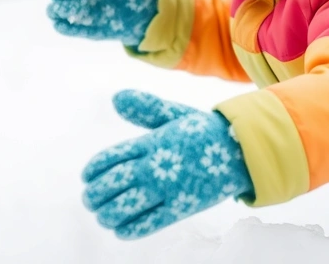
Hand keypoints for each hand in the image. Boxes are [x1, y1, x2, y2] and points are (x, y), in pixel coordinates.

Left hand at [81, 90, 252, 239]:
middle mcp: (155, 165)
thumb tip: (116, 98)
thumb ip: (145, 109)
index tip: (86, 177)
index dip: (94, 170)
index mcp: (151, 142)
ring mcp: (168, 187)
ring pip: (126, 205)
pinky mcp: (181, 207)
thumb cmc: (206, 131)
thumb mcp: (174, 115)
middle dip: (95, 194)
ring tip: (100, 215)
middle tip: (89, 200)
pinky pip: (148, 223)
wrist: (242, 148)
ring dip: (107, 213)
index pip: (111, 158)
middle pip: (113, 183)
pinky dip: (129, 228)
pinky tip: (119, 230)